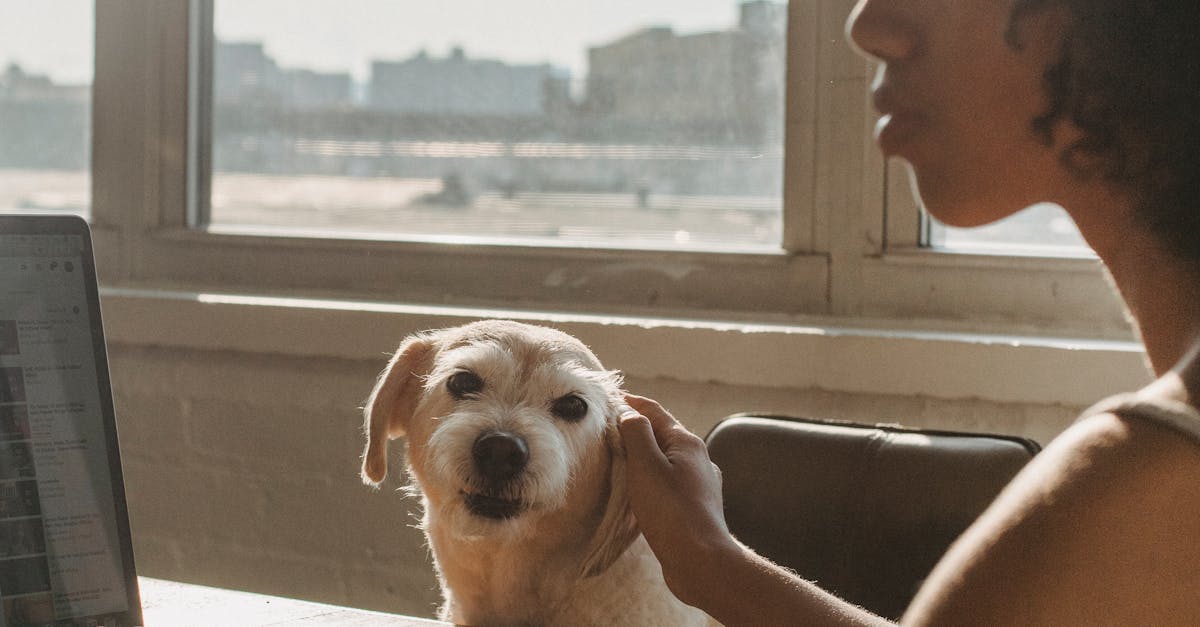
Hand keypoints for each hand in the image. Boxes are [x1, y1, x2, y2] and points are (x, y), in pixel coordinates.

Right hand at [617, 394, 733, 602]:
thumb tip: (629, 413)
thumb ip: (636, 434)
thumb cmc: (672, 512)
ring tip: (618, 458)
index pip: (655, 411)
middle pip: (662, 434)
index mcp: (687, 443)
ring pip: (666, 460)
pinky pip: (668, 482)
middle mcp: (698, 459)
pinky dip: (651, 478)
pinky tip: (640, 491)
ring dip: (643, 455)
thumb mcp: (646, 466)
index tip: (607, 400)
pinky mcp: (695, 506)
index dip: (630, 403)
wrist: (701, 561)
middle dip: (635, 428)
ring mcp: (699, 484)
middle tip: (606, 429)